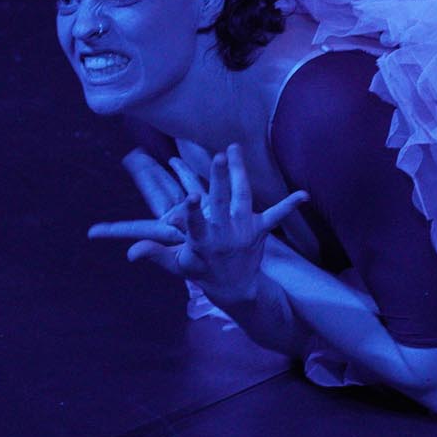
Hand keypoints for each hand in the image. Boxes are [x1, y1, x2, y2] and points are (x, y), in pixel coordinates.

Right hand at [88, 144, 308, 301]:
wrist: (236, 288)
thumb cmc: (202, 271)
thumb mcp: (178, 265)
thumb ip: (156, 254)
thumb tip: (130, 252)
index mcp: (202, 242)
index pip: (194, 224)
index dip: (191, 210)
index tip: (190, 194)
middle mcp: (225, 233)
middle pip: (222, 202)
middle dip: (221, 179)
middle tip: (219, 156)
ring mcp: (245, 230)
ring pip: (243, 197)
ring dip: (240, 172)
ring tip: (233, 149)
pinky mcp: (260, 230)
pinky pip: (277, 215)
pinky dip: (290, 204)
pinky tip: (305, 194)